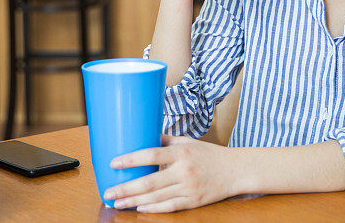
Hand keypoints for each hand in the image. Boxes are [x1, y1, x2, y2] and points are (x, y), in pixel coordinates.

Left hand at [103, 136, 239, 212]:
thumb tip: (142, 134)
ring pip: (157, 198)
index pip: (151, 154)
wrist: (235, 170)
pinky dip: (153, 209)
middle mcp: (184, 171)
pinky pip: (170, 207)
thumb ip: (165, 140)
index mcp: (181, 152)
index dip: (131, 159)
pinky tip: (139, 209)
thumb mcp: (188, 141)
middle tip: (108, 191)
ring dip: (134, 201)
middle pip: (150, 182)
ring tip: (118, 203)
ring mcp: (189, 188)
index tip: (113, 162)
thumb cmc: (209, 154)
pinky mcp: (194, 202)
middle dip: (126, 188)